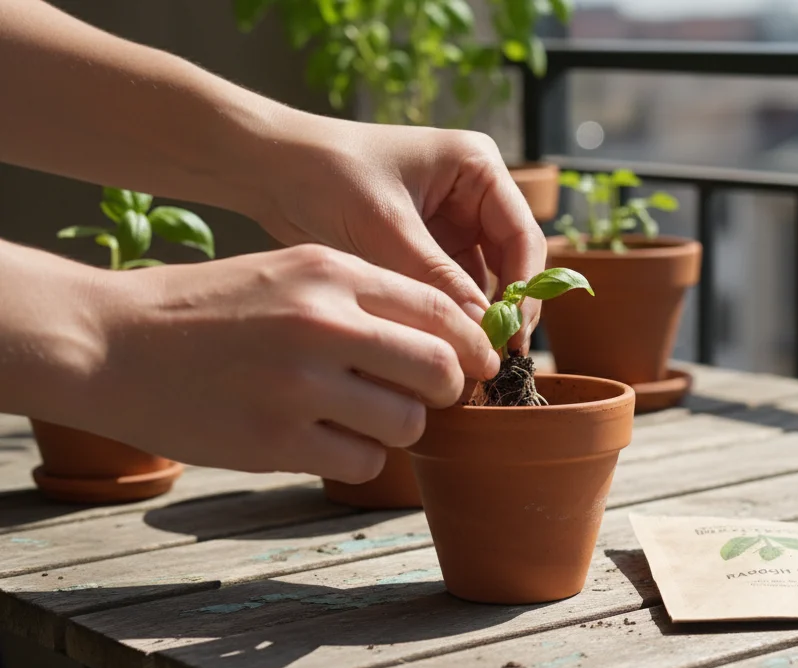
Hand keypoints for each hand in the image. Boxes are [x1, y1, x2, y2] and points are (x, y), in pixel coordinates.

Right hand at [81, 245, 498, 482]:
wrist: (108, 343)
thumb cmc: (208, 309)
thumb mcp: (287, 271)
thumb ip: (364, 297)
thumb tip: (447, 340)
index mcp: (330, 272)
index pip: (442, 312)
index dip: (474, 345)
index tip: (480, 365)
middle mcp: (322, 324)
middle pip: (440, 371)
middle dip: (447, 391)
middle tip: (425, 397)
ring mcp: (298, 386)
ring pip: (408, 423)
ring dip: (399, 428)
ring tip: (362, 418)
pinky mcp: (274, 441)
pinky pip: (363, 462)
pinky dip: (358, 457)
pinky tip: (326, 440)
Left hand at [250, 117, 546, 351]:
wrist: (264, 167)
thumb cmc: (324, 175)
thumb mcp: (385, 229)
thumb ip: (437, 281)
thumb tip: (482, 334)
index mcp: (477, 167)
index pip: (524, 236)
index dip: (524, 290)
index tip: (511, 338)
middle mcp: (473, 193)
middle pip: (511, 262)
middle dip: (504, 309)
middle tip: (496, 360)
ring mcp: (451, 221)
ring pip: (484, 281)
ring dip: (477, 317)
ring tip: (469, 361)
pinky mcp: (426, 246)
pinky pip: (452, 288)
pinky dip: (449, 316)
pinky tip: (442, 348)